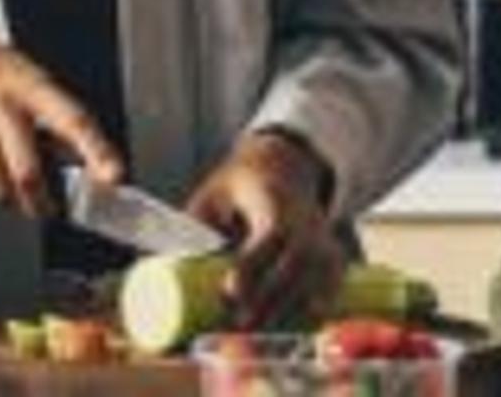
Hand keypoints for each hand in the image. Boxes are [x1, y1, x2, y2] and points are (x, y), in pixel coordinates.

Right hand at [0, 35, 120, 219]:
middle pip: (27, 170)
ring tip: (16, 189)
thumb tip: (92, 163)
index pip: (73, 121)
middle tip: (50, 209)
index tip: (114, 176)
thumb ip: (58, 119)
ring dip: (12, 198)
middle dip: (41, 201)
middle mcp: (2, 105)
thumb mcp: (33, 82)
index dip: (96, 151)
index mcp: (33, 86)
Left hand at [186, 129, 341, 323]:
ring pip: (317, 276)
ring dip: (292, 308)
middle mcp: (304, 220)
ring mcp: (322, 237)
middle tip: (239, 323)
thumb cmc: (239, 187)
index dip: (251, 264)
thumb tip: (168, 263)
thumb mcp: (213, 193)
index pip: (268, 234)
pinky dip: (321, 305)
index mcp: (274, 201)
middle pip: (295, 262)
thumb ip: (195, 226)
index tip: (228, 291)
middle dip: (270, 297)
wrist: (283, 167)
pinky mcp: (331, 254)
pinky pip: (332, 283)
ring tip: (261, 333)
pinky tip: (304, 326)